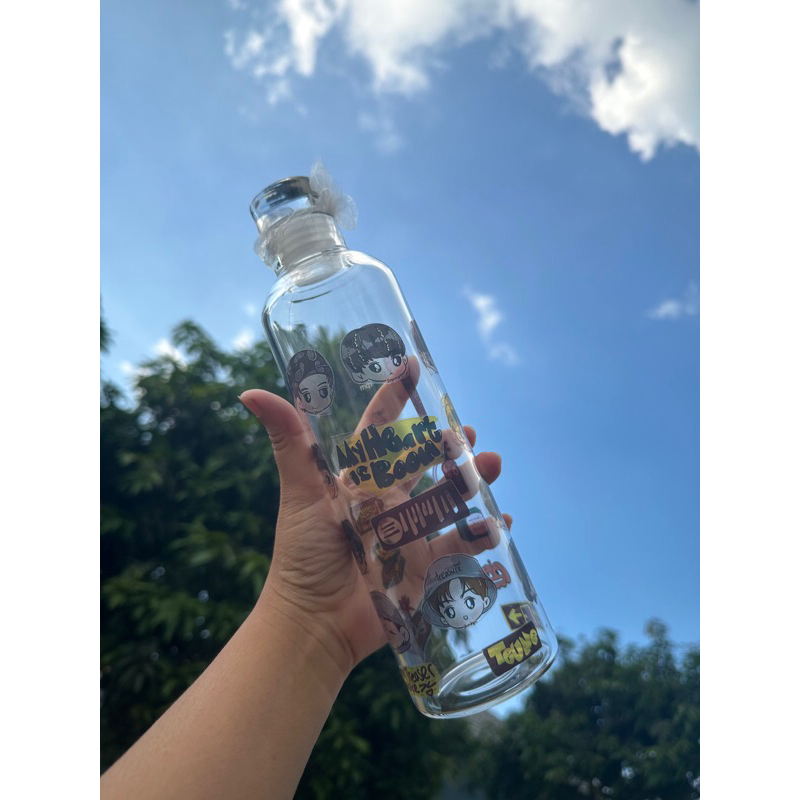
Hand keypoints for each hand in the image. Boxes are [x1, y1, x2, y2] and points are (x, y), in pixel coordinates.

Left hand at [239, 388, 510, 683]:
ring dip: (471, 480)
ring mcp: (409, 533)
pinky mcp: (425, 567)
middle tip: (467, 431)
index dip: (394, 398)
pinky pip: (461, 546)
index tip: (412, 365)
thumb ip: (288, 443)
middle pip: (423, 462)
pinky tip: (499, 521)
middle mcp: (386, 502)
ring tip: (490, 465)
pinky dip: (483, 533)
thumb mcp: (301, 494)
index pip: (379, 430)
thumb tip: (249, 391)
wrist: (316, 623)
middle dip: (447, 443)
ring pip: (448, 498)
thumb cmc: (304, 555)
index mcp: (358, 481)